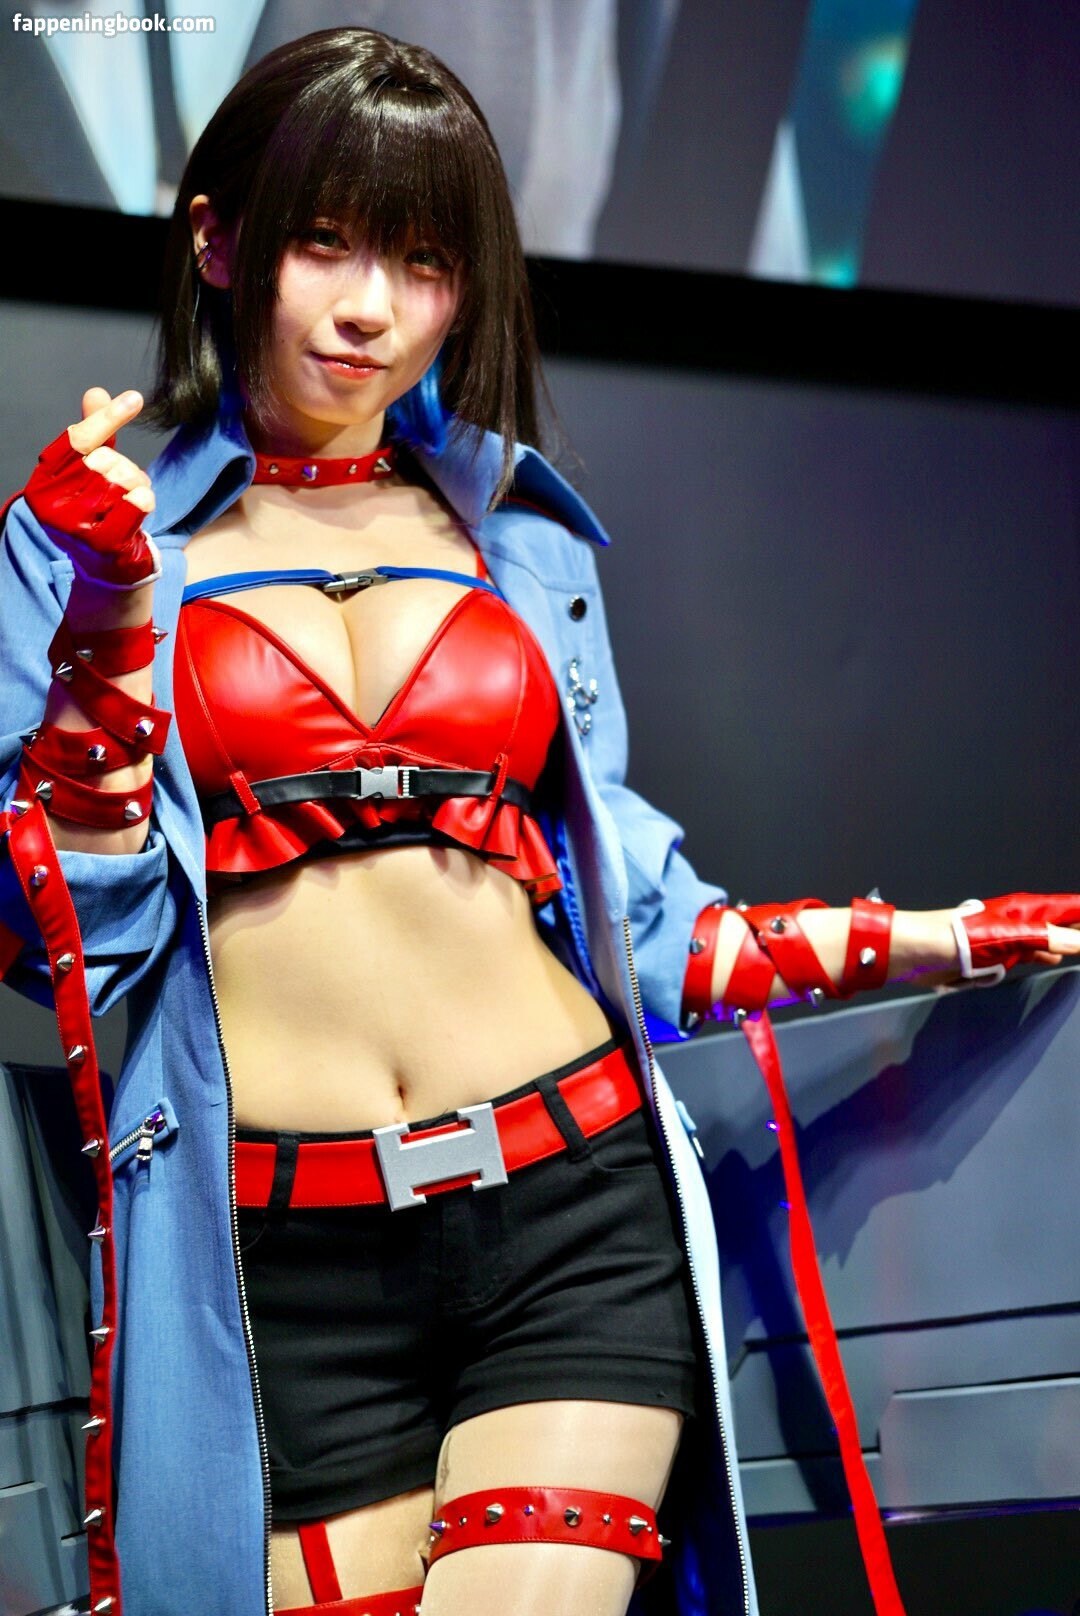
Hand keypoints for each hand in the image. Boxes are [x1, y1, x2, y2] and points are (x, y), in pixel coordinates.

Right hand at [24, 388, 158, 587]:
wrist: (107, 564)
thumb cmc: (97, 509)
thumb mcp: (90, 468)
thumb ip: (94, 432)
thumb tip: (97, 393)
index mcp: (42, 484)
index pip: (76, 440)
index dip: (106, 418)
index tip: (135, 399)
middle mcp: (52, 507)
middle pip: (102, 460)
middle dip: (122, 464)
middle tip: (124, 480)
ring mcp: (77, 528)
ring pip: (122, 480)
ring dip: (135, 483)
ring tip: (129, 497)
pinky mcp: (105, 543)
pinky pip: (138, 501)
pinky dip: (145, 497)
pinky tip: (139, 506)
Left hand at [952, 893, 1079, 981]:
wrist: (925, 951)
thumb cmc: (961, 936)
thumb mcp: (1011, 936)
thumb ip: (1048, 938)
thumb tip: (1079, 941)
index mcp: (1027, 908)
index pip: (1070, 907)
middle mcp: (1022, 921)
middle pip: (1062, 923)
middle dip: (1079, 932)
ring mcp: (1011, 939)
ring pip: (1048, 939)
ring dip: (1066, 943)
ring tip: (1078, 948)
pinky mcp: (999, 956)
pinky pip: (1029, 954)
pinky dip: (1044, 956)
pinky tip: (1052, 959)